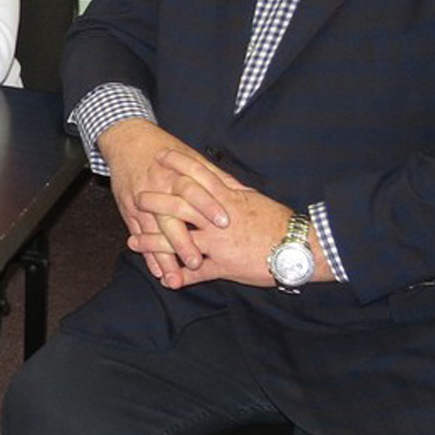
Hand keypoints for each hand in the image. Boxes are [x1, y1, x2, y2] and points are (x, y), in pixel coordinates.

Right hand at [95, 119, 238, 286]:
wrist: (127, 139)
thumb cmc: (165, 149)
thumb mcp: (191, 157)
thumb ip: (217, 178)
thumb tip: (246, 192)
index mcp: (177, 173)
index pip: (194, 190)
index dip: (208, 206)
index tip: (224, 223)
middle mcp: (158, 188)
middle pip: (169, 217)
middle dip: (181, 241)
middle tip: (197, 262)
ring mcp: (140, 201)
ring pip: (152, 233)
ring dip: (163, 257)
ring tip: (174, 279)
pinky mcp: (128, 210)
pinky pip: (138, 235)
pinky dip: (147, 254)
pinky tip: (157, 271)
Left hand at [130, 168, 331, 290]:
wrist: (300, 248)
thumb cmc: (279, 222)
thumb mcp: (254, 200)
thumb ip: (233, 190)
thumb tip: (219, 177)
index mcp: (228, 199)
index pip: (199, 175)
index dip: (178, 164)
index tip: (161, 155)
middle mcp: (219, 219)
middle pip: (180, 206)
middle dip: (156, 202)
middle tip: (137, 198)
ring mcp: (219, 243)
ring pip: (180, 240)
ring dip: (154, 242)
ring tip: (134, 241)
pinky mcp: (224, 266)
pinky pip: (197, 274)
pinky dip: (181, 277)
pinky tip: (166, 279)